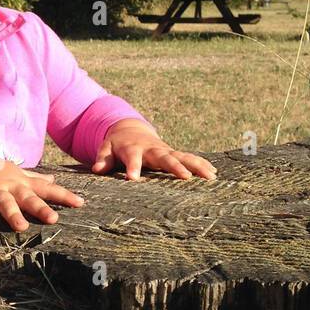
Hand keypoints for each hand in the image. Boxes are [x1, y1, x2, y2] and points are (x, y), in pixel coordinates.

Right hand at [0, 158, 84, 234]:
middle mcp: (10, 186)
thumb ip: (34, 178)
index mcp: (22, 182)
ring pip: (5, 204)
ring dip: (13, 215)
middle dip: (40, 208)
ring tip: (22, 227)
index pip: (46, 189)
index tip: (80, 203)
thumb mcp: (15, 172)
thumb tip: (53, 180)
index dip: (63, 196)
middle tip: (54, 219)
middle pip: (28, 198)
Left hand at [92, 118, 217, 181]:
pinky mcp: (173, 153)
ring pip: (183, 156)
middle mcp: (152, 149)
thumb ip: (102, 159)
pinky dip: (201, 164)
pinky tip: (213, 173)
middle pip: (164, 157)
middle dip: (175, 166)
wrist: (130, 130)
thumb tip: (97, 169)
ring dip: (196, 165)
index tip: (133, 179)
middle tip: (185, 177)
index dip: (133, 167)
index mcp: (133, 149)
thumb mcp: (106, 149)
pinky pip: (189, 158)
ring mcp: (165, 150)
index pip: (132, 158)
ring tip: (210, 176)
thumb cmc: (117, 144)